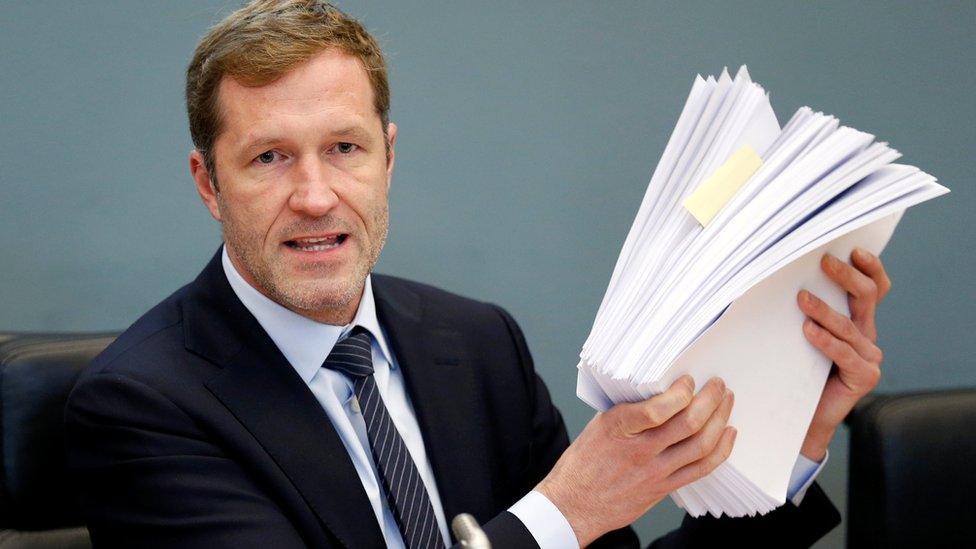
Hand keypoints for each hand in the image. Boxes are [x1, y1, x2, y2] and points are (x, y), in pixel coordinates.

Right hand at [536, 376, 735, 546]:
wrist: (575, 503)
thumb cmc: (585, 461)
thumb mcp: (599, 425)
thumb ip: (630, 410)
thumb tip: (661, 390)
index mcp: (618, 428)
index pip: (657, 409)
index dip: (680, 392)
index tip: (688, 379)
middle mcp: (639, 450)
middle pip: (688, 424)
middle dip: (710, 399)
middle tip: (717, 384)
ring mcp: (654, 472)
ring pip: (700, 445)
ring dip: (720, 419)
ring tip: (726, 402)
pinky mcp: (664, 488)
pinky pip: (701, 468)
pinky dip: (720, 449)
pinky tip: (728, 433)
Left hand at [797, 248, 890, 460]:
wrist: (802, 415)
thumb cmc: (796, 369)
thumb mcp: (800, 332)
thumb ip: (804, 309)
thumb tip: (783, 277)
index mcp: (857, 320)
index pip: (873, 288)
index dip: (870, 267)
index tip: (854, 250)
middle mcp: (867, 335)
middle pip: (866, 297)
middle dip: (846, 276)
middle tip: (824, 262)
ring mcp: (869, 357)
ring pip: (849, 325)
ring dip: (825, 310)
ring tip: (802, 299)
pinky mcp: (864, 377)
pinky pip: (844, 353)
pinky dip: (825, 340)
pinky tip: (808, 330)